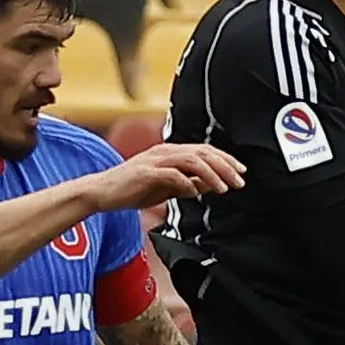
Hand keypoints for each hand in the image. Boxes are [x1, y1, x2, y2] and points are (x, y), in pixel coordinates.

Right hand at [87, 143, 245, 210]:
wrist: (102, 192)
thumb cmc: (134, 189)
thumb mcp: (166, 187)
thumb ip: (187, 183)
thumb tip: (210, 185)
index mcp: (171, 152)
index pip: (205, 151)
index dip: (226, 160)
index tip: (242, 172)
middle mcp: (165, 151)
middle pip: (202, 152)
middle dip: (225, 166)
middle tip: (241, 181)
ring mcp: (154, 161)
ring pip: (191, 161)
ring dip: (211, 175)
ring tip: (224, 189)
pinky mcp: (145, 173)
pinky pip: (171, 175)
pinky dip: (186, 183)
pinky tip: (195, 193)